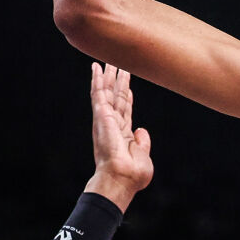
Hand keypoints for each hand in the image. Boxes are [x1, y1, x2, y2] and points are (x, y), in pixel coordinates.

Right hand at [86, 63, 152, 209]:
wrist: (120, 179)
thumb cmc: (131, 175)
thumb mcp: (143, 157)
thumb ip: (143, 143)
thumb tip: (141, 131)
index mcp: (122, 135)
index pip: (125, 111)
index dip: (127, 97)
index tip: (127, 85)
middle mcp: (112, 125)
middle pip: (115, 98)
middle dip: (116, 82)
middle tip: (116, 65)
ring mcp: (105, 120)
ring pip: (106, 92)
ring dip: (107, 76)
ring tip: (107, 60)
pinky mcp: (101, 116)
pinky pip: (98, 94)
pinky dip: (97, 80)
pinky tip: (96, 68)